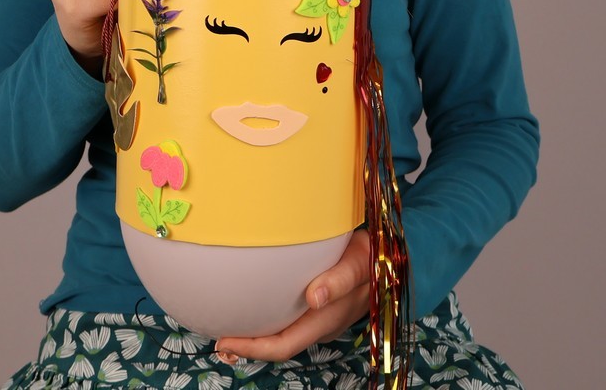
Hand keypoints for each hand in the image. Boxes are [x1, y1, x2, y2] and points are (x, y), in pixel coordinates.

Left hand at [214, 229, 370, 363]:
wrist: (388, 257)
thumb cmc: (371, 257)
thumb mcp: (358, 262)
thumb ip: (339, 280)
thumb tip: (315, 297)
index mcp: (326, 320)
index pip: (284, 344)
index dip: (253, 348)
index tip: (225, 341)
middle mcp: (319, 325)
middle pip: (279, 345)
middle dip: (247, 347)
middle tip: (217, 340)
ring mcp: (319, 318)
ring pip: (283, 334)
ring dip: (256, 335)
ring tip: (228, 327)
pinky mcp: (318, 307)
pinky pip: (289, 319)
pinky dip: (267, 319)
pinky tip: (254, 306)